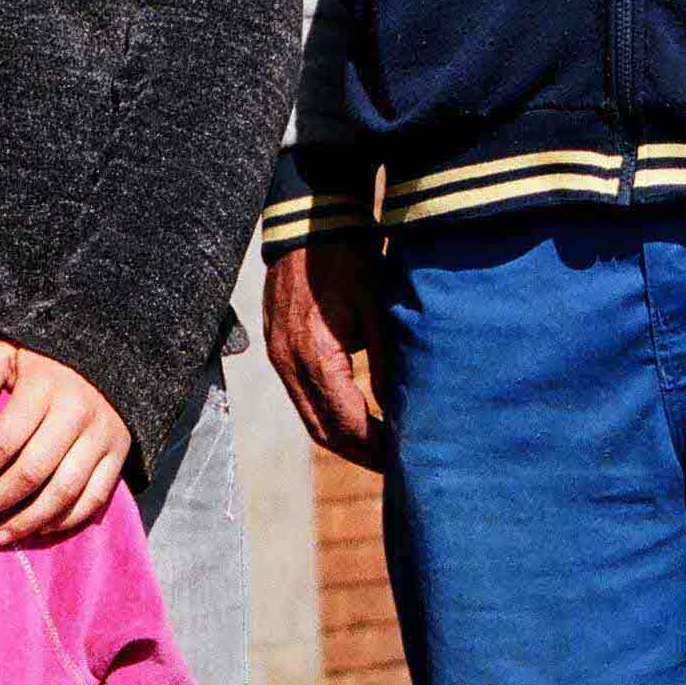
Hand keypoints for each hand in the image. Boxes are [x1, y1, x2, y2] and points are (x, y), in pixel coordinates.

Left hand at [0, 344, 134, 544]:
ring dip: (28, 521)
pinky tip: (39, 530)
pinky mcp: (120, 454)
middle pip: (31, 473)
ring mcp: (102, 436)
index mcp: (44, 388)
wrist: (108, 355)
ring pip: (64, 492)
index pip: (4, 442)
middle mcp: (77, 414)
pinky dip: (66, 521)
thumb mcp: (7, 354)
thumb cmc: (43, 360)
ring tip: (0, 536)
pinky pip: (94, 498)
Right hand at [262, 233, 388, 467]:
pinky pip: (301, 395)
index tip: (406, 456)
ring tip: (379, 445)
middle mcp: (289, 364)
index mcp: (314, 357)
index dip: (377, 446)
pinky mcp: (278, 348)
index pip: (346, 423)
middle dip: (359, 452)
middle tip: (396, 463)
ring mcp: (279, 357)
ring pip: (309, 417)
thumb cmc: (348, 260)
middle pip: (322, 431)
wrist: (311, 221)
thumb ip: (385, 364)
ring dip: (343, 436)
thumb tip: (402, 410)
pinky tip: (355, 413)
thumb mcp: (376, 311)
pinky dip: (328, 413)